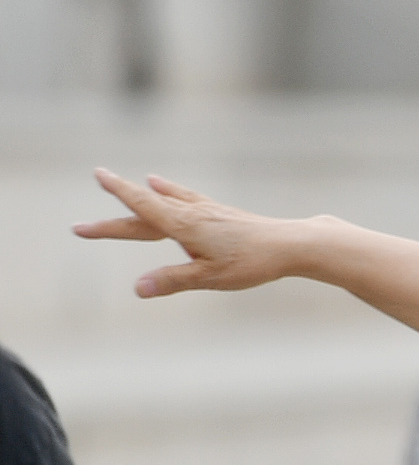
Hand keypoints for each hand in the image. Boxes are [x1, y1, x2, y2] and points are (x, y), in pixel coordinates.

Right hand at [73, 169, 316, 295]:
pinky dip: (170, 191)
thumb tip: (137, 289)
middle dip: (115, 219)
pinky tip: (166, 185)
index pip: (142, 208)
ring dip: (145, 196)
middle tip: (81, 227)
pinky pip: (187, 198)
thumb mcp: (210, 278)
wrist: (291, 244)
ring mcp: (207, 211)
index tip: (98, 175)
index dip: (119, 194)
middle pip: (145, 212)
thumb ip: (173, 281)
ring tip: (135, 183)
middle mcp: (191, 213)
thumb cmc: (252, 262)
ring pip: (167, 202)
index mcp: (183, 226)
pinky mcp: (221, 213)